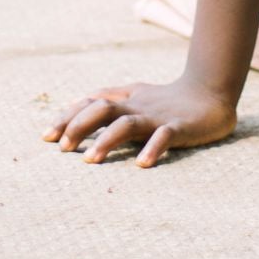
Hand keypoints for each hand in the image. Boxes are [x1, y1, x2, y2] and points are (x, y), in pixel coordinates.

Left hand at [41, 79, 236, 167]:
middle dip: (79, 126)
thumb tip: (79, 105)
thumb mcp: (136, 95)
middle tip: (61, 148)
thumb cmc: (168, 98)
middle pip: (102, 109)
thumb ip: (111, 99)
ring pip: (126, 123)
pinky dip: (152, 149)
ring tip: (90, 161)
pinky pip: (164, 137)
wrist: (211, 92)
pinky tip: (141, 165)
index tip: (46, 136)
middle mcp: (137, 105)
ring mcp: (157, 116)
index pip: (90, 103)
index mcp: (126, 98)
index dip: (67, 117)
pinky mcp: (179, 127)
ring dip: (106, 140)